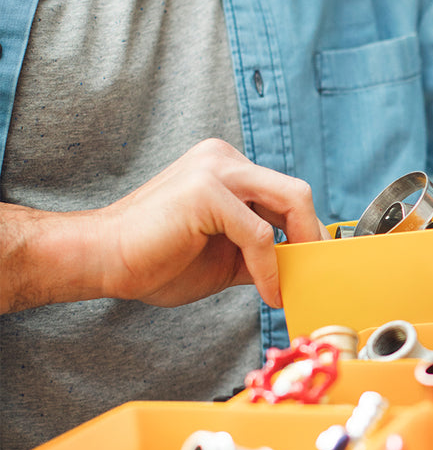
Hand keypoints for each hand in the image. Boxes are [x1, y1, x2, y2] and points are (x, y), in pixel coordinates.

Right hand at [89, 139, 327, 308]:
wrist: (102, 261)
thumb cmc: (156, 259)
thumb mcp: (227, 255)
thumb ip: (262, 252)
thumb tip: (302, 266)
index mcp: (228, 167)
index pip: (285, 193)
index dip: (305, 230)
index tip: (312, 264)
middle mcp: (225, 159)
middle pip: (296, 191)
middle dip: (312, 235)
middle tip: (315, 273)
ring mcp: (216, 168)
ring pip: (289, 202)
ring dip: (299, 248)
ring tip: (291, 284)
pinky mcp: (207, 191)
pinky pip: (259, 234)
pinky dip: (270, 266)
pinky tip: (268, 290)